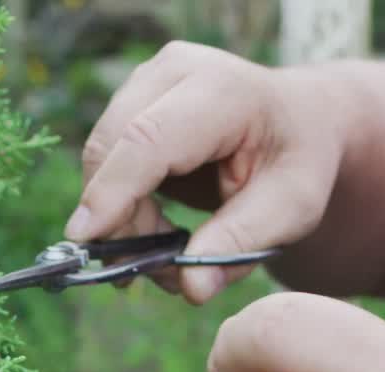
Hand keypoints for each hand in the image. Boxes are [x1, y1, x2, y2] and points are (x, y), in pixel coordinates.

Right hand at [68, 41, 342, 303]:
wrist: (300, 121)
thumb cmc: (298, 162)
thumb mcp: (292, 208)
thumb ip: (241, 243)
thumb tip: (190, 287)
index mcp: (223, 91)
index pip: (149, 139)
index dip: (113, 189)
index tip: (84, 238)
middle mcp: (176, 71)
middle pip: (113, 148)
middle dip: (119, 220)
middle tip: (151, 273)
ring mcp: (147, 80)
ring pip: (102, 158)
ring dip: (122, 219)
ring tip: (167, 254)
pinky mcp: (132, 98)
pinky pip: (106, 161)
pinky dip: (122, 205)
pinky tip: (158, 229)